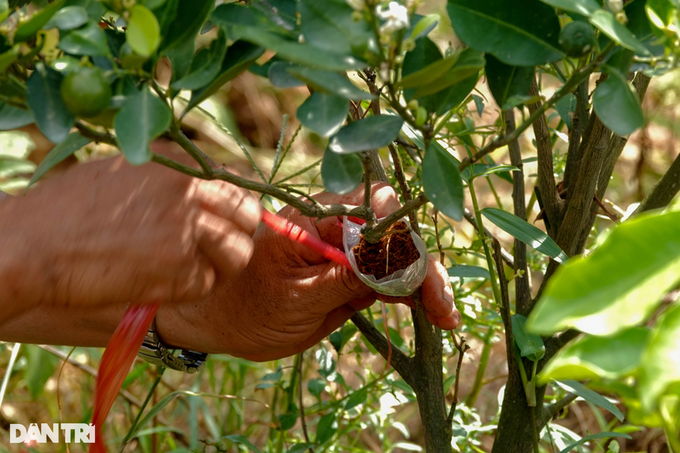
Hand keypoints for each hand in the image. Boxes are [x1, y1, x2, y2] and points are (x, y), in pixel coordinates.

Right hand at [0, 141, 260, 320]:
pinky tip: (166, 284)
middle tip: (218, 249)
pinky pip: (208, 284)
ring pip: (239, 252)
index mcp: (177, 162)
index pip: (235, 182)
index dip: (233, 206)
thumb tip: (213, 184)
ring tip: (196, 270)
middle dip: (238, 233)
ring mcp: (188, 230)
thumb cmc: (70, 209)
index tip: (224, 220)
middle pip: (248, 214)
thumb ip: (172, 175)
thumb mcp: (125, 171)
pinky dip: (192, 288)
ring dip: (223, 265)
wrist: (33, 246)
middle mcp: (190, 191)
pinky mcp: (180, 270)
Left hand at [158, 183, 459, 360]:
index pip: (374, 210)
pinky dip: (411, 292)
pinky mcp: (351, 271)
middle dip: (422, 266)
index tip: (419, 276)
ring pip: (398, 255)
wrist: (223, 321)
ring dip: (424, 282)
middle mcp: (335, 225)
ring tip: (445, 317)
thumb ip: (344, 279)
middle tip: (442, 308)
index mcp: (315, 218)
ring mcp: (346, 249)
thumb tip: (393, 263)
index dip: (404, 239)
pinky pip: (389, 275)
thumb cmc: (247, 308)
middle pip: (395, 233)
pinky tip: (431, 313)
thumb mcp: (296, 298)